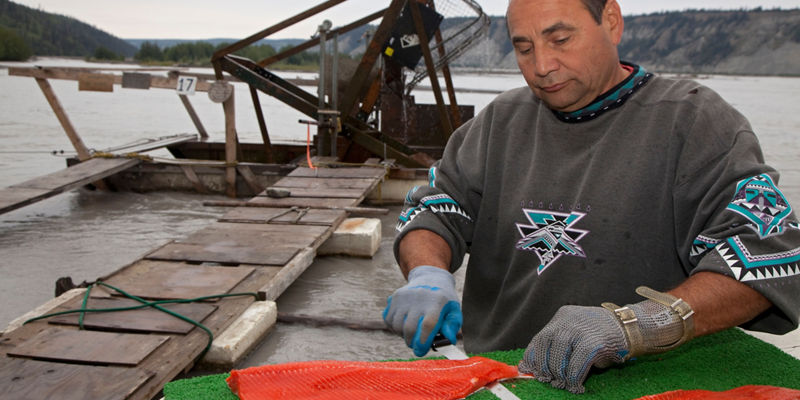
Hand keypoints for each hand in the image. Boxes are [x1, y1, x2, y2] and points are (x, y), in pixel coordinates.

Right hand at [383, 265, 461, 356]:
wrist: (430, 279)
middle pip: (410, 328)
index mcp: (437, 301)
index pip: (427, 325)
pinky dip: (395, 328)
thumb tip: (449, 341)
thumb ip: (452, 327)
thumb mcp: (454, 311)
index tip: (421, 351)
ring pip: (397, 326)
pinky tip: (404, 324)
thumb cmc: (444, 301)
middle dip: (412, 343)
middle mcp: (419, 297)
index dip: (423, 342)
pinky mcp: (394, 297)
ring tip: (412, 333)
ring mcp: (404, 297)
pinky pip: (389, 320)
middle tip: (417, 346)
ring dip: (403, 336)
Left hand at [519, 287, 693, 393]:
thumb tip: (536, 366)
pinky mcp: (594, 343)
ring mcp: (581, 330)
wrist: (633, 328)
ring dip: (558, 374)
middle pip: (546, 345)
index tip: (529, 370)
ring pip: (559, 355)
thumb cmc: (603, 336)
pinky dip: (573, 377)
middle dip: (545, 366)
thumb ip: (560, 345)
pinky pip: (576, 364)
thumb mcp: (578, 334)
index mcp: (563, 316)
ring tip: (562, 384)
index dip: (532, 356)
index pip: (540, 337)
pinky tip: (576, 385)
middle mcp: (569, 320)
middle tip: (548, 381)